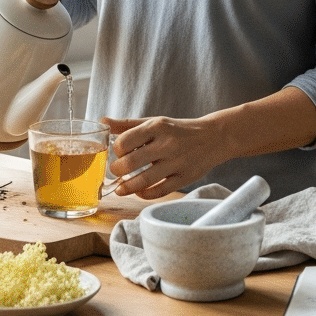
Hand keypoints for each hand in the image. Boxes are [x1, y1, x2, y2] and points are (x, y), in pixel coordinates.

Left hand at [101, 115, 230, 199]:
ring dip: (126, 188)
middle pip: (130, 164)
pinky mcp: (184, 178)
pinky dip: (144, 194)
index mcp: (157, 127)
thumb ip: (127, 125)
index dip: (117, 151)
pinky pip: (159, 192)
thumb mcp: (154, 122)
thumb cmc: (177, 130)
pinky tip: (139, 191)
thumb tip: (102, 121)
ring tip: (121, 188)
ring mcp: (176, 163)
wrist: (214, 137)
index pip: (125, 141)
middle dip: (117, 171)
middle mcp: (167, 144)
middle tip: (117, 171)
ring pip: (143, 181)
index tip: (119, 154)